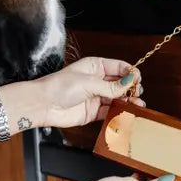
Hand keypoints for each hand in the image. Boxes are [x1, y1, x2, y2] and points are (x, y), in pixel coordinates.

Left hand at [26, 57, 144, 128]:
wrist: (42, 105)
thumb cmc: (59, 87)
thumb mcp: (88, 82)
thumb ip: (111, 86)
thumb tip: (129, 82)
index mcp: (95, 67)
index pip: (119, 67)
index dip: (130, 72)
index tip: (137, 79)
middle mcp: (97, 81)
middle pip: (121, 83)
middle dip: (131, 88)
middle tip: (137, 93)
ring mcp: (96, 96)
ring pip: (117, 99)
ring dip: (128, 102)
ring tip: (137, 105)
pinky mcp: (93, 112)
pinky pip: (110, 112)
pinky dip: (119, 114)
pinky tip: (126, 114)